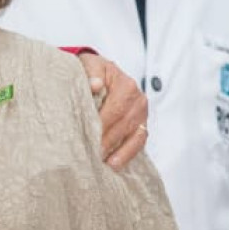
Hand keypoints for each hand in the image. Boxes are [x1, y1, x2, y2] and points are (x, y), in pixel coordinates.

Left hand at [77, 52, 146, 171]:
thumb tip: (94, 86)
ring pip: (132, 136)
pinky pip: (138, 143)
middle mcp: (138, 100)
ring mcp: (142, 114)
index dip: (100, 124)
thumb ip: (91, 73)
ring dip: (116, 151)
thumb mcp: (90, 65)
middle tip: (89, 154)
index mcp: (126, 85)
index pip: (114, 109)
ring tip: (101, 163)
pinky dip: (126, 154)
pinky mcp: (142, 126)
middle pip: (122, 125)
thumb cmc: (94, 71)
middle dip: (105, 140)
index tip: (86, 136)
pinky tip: (113, 165)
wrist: (103, 72)